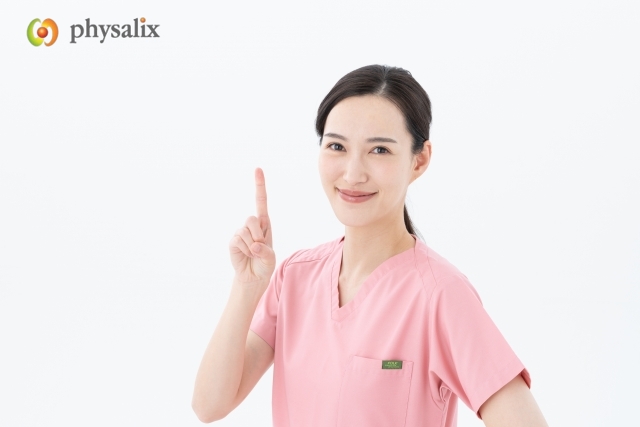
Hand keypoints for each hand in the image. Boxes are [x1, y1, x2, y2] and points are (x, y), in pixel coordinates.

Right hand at [228, 168, 275, 284]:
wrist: (254, 276)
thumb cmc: (265, 264)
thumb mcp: (271, 259)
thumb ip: (265, 252)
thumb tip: (254, 246)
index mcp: (265, 223)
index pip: (261, 201)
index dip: (259, 185)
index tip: (258, 169)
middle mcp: (252, 225)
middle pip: (252, 218)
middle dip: (257, 235)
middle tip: (260, 248)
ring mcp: (241, 232)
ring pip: (245, 232)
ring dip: (252, 247)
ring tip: (253, 254)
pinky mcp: (233, 240)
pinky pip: (238, 241)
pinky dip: (244, 251)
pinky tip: (246, 255)